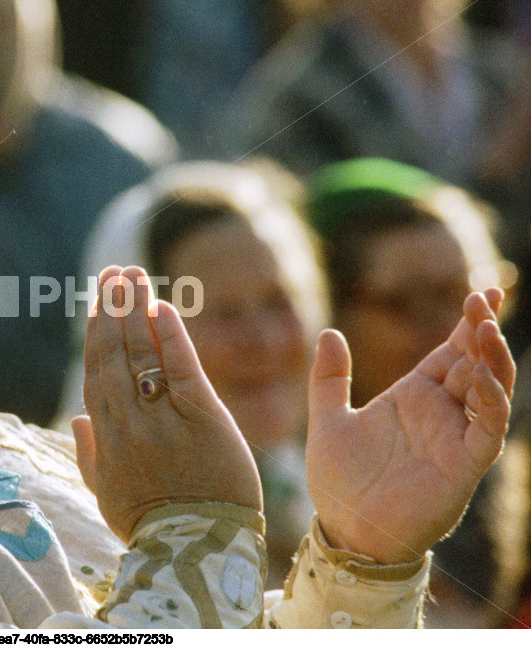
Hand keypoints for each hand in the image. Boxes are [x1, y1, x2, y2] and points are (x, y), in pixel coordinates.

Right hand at [71, 266, 262, 542]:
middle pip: (114, 354)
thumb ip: (89, 455)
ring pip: (142, 353)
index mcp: (104, 438)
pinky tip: (162, 306)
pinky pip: (180, 367)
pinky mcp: (202, 417)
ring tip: (132, 275)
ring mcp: (162, 417)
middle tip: (113, 272)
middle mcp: (127, 422)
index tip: (97, 303)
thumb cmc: (151, 526)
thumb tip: (76, 418)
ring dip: (135, 309)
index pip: (96, 373)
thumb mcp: (106, 497)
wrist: (196, 551)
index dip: (96, 333)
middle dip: (112, 309)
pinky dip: (169, 335)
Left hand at [307, 289, 514, 563]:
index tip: (483, 289)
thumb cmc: (339, 480)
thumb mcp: (327, 419)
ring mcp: (456, 437)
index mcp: (415, 395)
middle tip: (485, 296)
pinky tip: (480, 378)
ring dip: (493, 360)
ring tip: (485, 329)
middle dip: (484, 330)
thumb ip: (328, 377)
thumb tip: (328, 332)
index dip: (469, 322)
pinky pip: (487, 429)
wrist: (344, 530)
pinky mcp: (463, 465)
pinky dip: (489, 401)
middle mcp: (442, 412)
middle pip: (476, 362)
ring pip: (491, 390)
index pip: (452, 350)